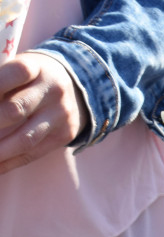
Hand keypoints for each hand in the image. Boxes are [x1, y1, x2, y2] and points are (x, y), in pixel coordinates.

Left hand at [0, 52, 88, 174]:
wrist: (76, 88)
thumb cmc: (31, 78)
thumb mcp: (17, 68)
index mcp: (36, 67)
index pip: (14, 73)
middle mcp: (53, 91)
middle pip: (15, 110)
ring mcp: (61, 115)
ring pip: (24, 139)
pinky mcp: (64, 135)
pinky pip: (33, 154)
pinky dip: (8, 162)